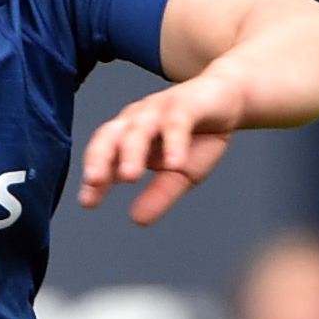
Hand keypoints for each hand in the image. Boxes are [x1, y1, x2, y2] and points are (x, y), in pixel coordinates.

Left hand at [80, 72, 245, 226]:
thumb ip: (158, 195)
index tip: (88, 202)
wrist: (230, 98)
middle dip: (99, 159)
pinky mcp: (186, 104)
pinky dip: (174, 142)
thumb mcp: (180, 174)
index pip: (104, 157)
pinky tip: (174, 163)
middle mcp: (137, 120)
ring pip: (139, 128)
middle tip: (95, 182)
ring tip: (129, 177)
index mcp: (128, 137)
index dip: (95, 178)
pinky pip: (176, 123)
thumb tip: (137, 220)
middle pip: (110, 136)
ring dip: (132, 151)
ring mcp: (160, 110)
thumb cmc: (198, 136)